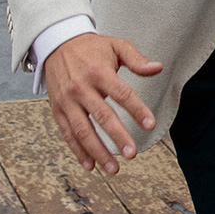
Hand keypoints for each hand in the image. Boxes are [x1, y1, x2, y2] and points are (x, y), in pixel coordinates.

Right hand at [44, 32, 160, 174]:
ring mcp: (67, 100)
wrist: (57, 44)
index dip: (137, 110)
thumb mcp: (116, 45)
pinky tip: (90, 165)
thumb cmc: (91, 48)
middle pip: (102, 116)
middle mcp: (81, 87)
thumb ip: (137, 59)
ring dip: (98, 151)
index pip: (122, 94)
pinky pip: (67, 133)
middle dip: (118, 137)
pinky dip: (78, 151)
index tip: (150, 125)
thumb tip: (157, 68)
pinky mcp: (57, 109)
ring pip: (83, 130)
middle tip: (132, 154)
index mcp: (99, 72)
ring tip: (114, 169)